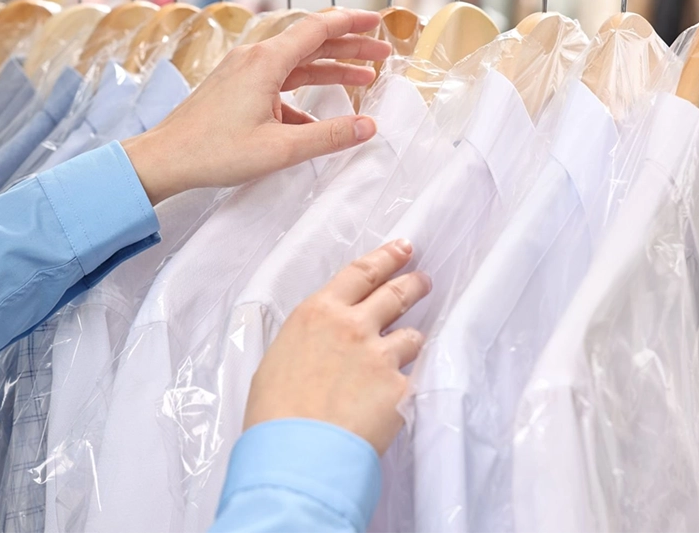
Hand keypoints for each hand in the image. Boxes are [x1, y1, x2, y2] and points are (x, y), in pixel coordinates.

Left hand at [122, 9, 389, 203]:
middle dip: (349, 45)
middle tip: (381, 52)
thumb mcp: (279, 149)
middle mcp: (254, 58)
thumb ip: (329, 137)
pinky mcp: (235, 88)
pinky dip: (303, 95)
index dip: (352, 21)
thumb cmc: (213, 152)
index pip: (318, 27)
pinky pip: (279, 83)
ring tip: (362, 79)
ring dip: (329, 69)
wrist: (164, 158)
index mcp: (266, 62)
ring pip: (296, 62)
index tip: (379, 21)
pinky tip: (318, 120)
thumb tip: (368, 127)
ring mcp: (242, 72)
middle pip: (311, 41)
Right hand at [243, 241, 428, 454]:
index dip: (386, 257)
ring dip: (412, 340)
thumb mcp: (280, 356)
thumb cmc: (274, 411)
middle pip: (394, 293)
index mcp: (318, 313)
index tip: (403, 249)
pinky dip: (409, 383)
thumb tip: (323, 342)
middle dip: (413, 283)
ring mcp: (380, 356)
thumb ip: (310, 338)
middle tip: (424, 280)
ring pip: (412, 336)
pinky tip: (401, 394)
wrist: (295, 451)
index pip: (360, 272)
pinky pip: (414, 378)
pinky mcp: (400, 388)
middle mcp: (352, 325)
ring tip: (410, 347)